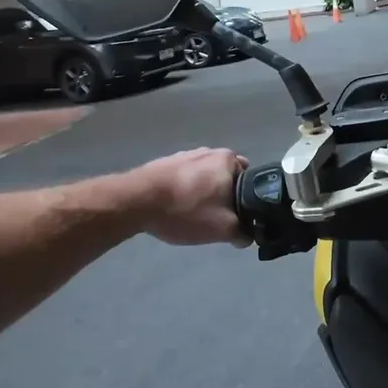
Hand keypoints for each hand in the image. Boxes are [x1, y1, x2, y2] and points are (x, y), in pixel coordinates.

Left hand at [125, 148, 249, 246]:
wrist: (136, 201)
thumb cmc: (186, 210)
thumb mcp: (224, 229)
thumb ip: (243, 233)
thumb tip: (246, 236)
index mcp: (228, 160)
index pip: (251, 180)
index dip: (246, 201)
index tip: (236, 218)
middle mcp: (209, 151)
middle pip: (226, 178)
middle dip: (224, 197)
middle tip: (215, 218)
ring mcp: (184, 155)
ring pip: (203, 178)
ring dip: (203, 194)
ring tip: (192, 216)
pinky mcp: (164, 163)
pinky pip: (183, 179)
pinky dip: (184, 192)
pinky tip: (175, 209)